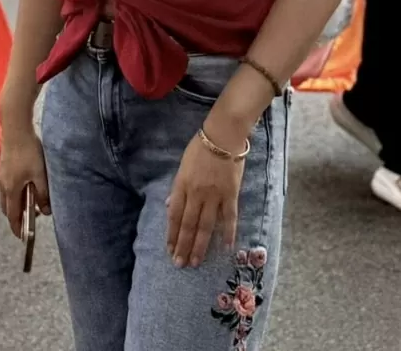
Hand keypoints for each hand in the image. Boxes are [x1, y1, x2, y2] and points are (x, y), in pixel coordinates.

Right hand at [0, 123, 50, 237]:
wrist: (16, 127)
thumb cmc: (28, 150)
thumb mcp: (40, 174)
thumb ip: (43, 194)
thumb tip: (46, 211)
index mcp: (11, 189)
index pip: (12, 215)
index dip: (17, 228)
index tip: (22, 237)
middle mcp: (3, 185)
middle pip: (7, 208)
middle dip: (16, 216)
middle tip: (29, 219)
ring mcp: (2, 175)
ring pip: (6, 197)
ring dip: (16, 203)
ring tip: (31, 201)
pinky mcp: (3, 166)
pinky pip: (7, 186)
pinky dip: (14, 192)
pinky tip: (26, 184)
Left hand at [166, 132, 243, 268]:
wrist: (223, 135)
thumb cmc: (200, 148)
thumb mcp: (183, 165)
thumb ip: (178, 188)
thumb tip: (170, 207)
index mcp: (182, 185)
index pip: (174, 215)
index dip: (171, 234)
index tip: (169, 250)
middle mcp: (196, 193)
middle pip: (188, 224)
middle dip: (183, 246)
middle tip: (179, 264)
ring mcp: (214, 195)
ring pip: (205, 226)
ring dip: (200, 246)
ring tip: (195, 262)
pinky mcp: (230, 195)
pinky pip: (229, 218)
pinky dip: (228, 234)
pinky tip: (226, 248)